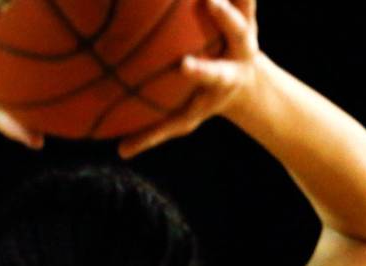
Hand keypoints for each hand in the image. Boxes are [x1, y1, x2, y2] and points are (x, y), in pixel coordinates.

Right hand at [118, 0, 258, 158]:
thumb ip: (155, 133)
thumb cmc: (205, 100)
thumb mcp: (185, 118)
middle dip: (224, 16)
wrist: (245, 82)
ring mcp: (245, 22)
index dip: (201, 70)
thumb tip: (120, 151)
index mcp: (225, 74)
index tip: (185, 66)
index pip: (212, 73)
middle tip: (209, 1)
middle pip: (235, 29)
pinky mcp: (245, 4)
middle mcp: (240, 45)